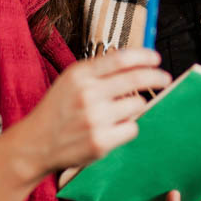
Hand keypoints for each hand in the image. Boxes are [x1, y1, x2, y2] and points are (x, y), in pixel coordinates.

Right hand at [16, 48, 170, 178]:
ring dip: (135, 106)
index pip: (121, 58)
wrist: (36, 143)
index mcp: (80, 75)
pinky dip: (128, 127)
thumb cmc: (58, 110)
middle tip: (164, 78)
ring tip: (118, 111)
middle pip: (136, 79)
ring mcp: (95, 119)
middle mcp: (88, 95)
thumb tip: (135, 61)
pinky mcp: (101, 142)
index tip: (156, 58)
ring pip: (137, 104)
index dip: (144, 56)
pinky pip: (132, 128)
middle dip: (156, 77)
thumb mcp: (71, 80)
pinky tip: (112, 128)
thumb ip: (98, 70)